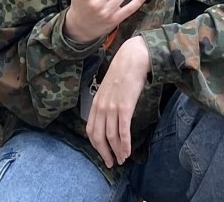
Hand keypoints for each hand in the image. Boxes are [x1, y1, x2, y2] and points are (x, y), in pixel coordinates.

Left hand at [85, 35, 151, 165]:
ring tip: (122, 159)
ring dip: (116, 151)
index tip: (103, 154)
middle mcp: (101, 107)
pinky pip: (123, 131)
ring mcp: (112, 108)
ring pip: (111, 137)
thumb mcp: (108, 89)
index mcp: (96, 104)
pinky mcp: (125, 107)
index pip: (91, 131)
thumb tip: (109, 118)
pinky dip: (124, 144)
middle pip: (98, 137)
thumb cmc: (123, 73)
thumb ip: (106, 103)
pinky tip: (127, 152)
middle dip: (104, 153)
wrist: (132, 59)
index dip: (96, 146)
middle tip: (111, 163)